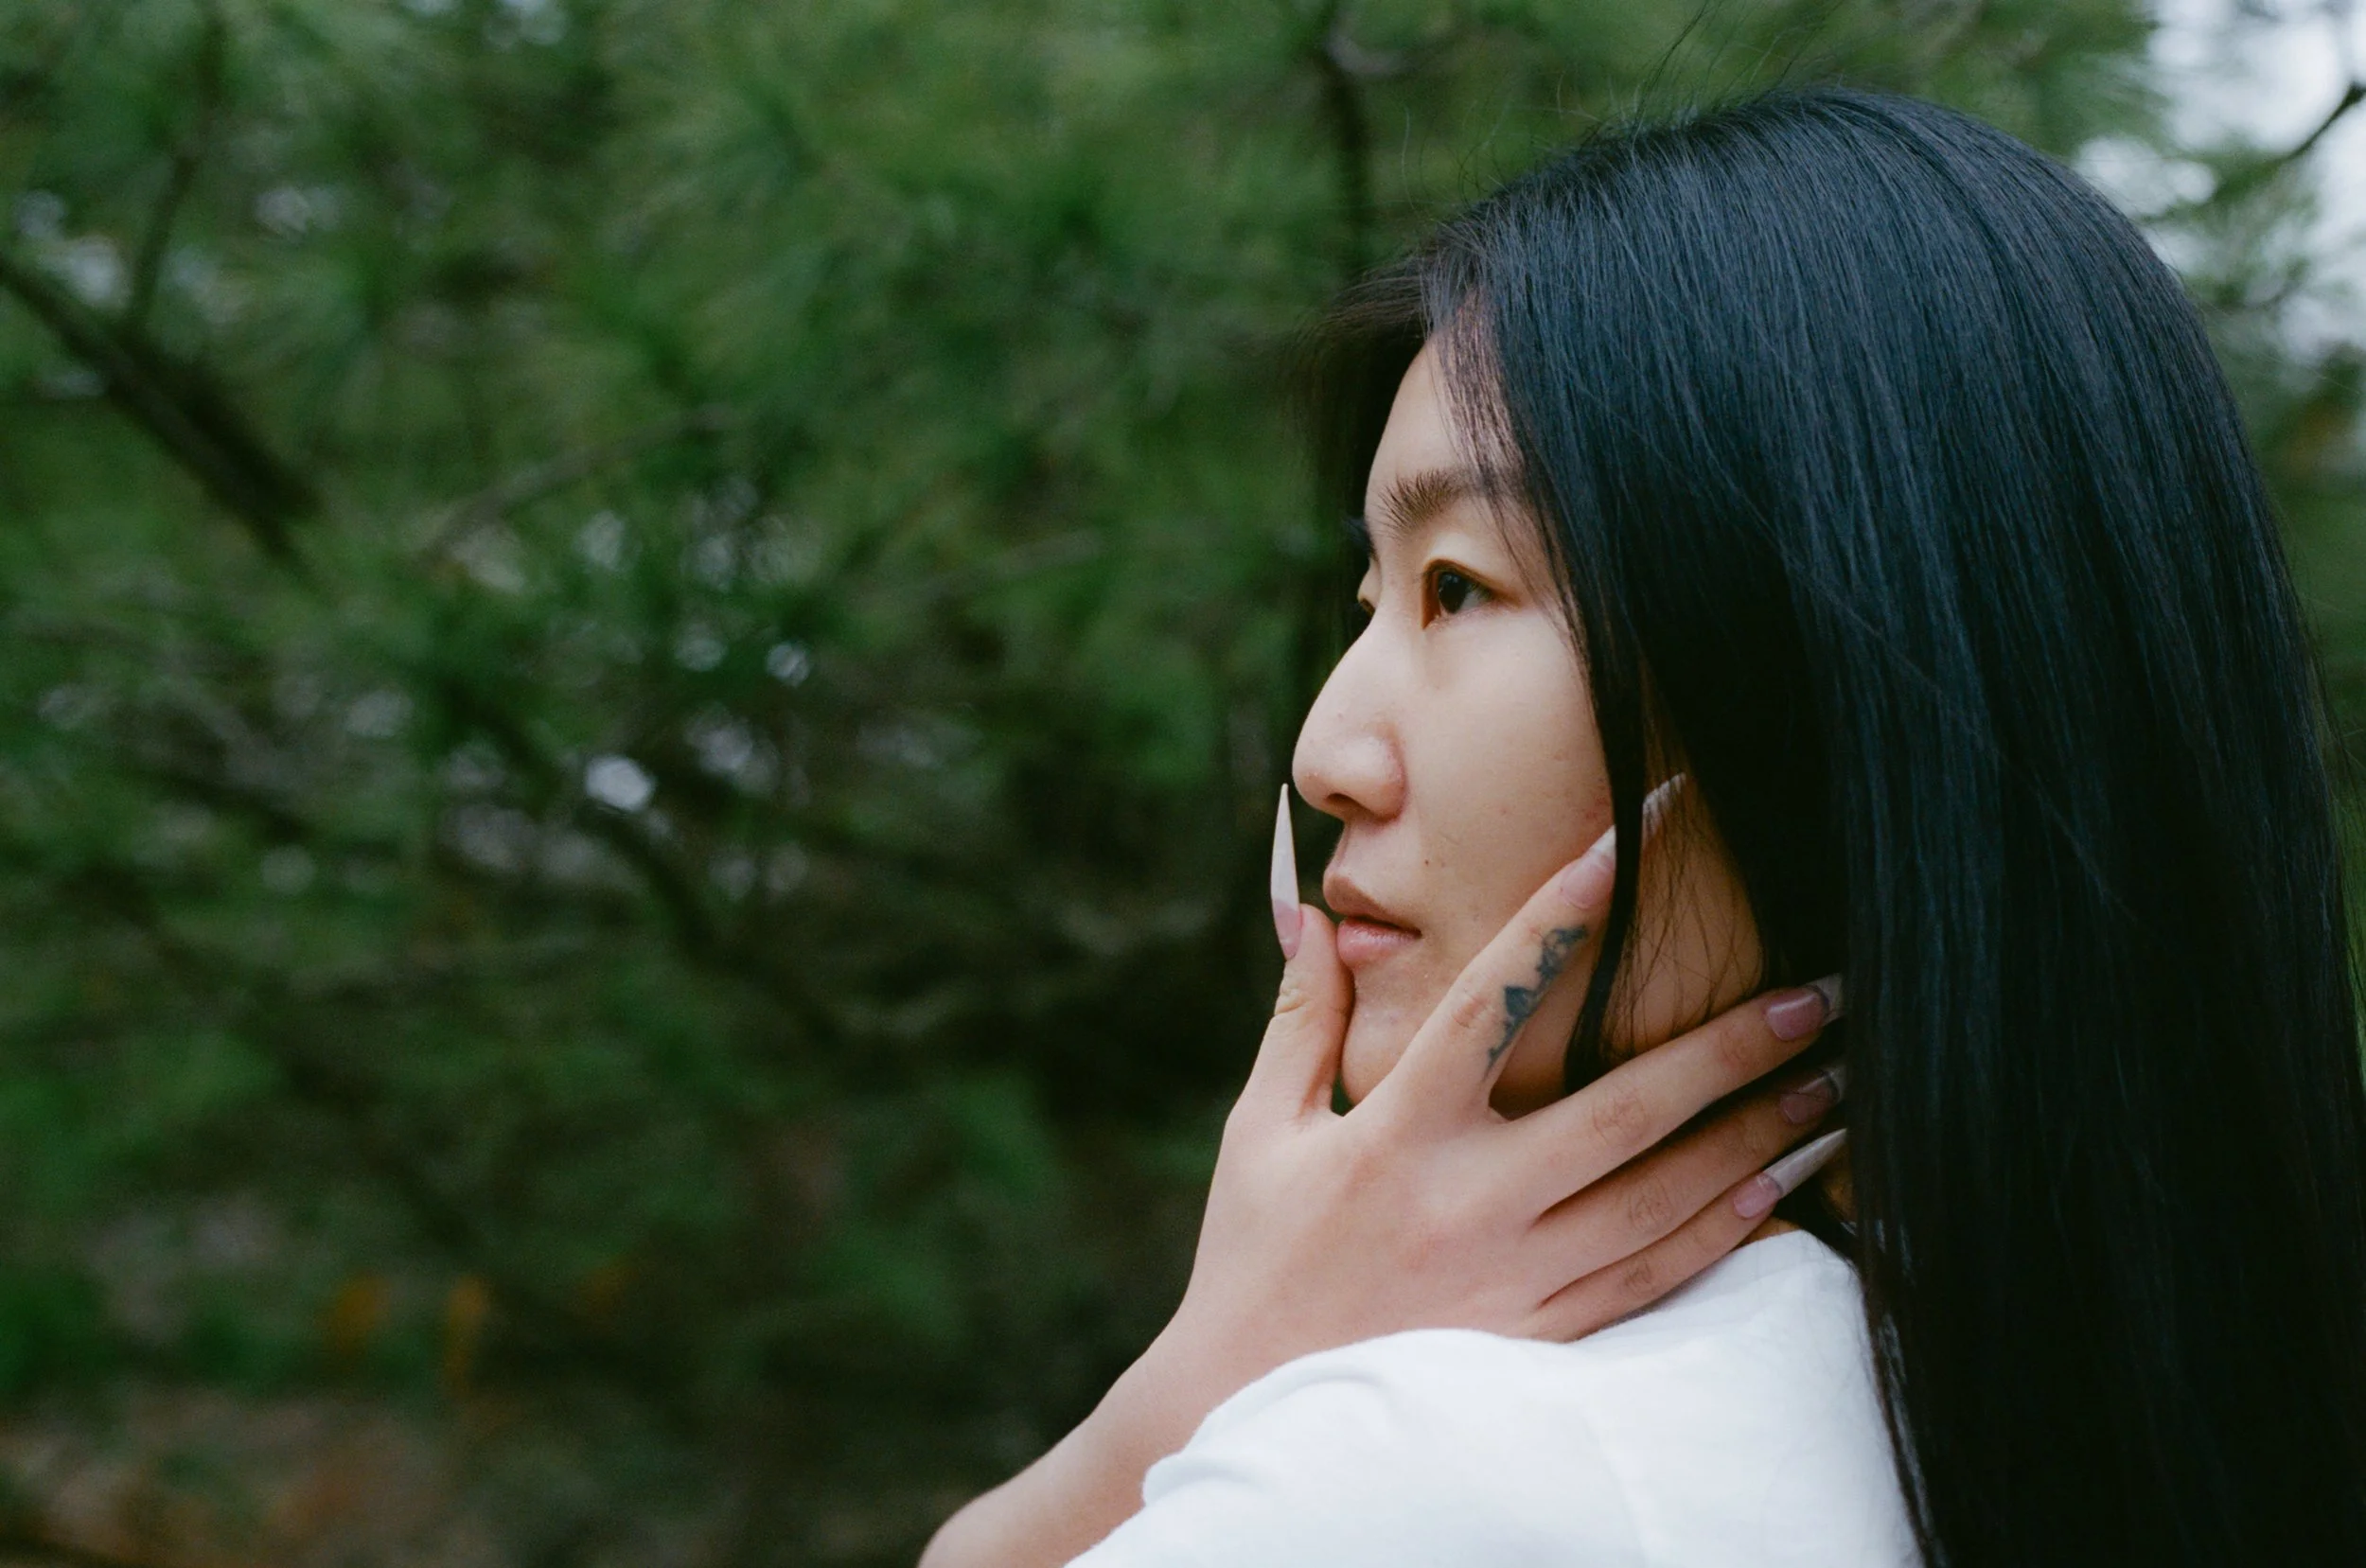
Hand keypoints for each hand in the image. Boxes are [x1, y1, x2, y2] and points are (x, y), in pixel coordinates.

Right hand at [920, 816, 1844, 1567]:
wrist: (1242, 1410)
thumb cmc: (1253, 1256)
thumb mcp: (1260, 1130)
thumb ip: (1303, 1017)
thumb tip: (1311, 911)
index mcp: (1395, 1134)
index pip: (1491, 1000)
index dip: (1560, 913)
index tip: (1629, 838)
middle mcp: (1468, 1204)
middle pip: (1623, 1112)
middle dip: (1731, 1048)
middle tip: (1820, 991)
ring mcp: (1514, 1279)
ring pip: (1661, 1196)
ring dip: (1757, 1133)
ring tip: (1835, 1076)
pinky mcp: (1540, 1338)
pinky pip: (1654, 1277)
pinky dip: (1726, 1228)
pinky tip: (1784, 1182)